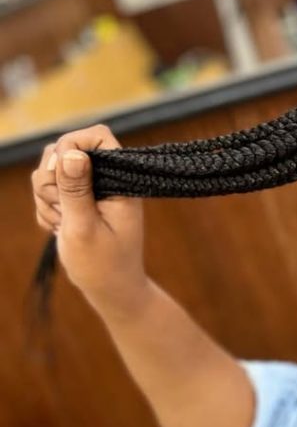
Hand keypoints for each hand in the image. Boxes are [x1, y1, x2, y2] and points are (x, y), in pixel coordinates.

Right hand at [30, 124, 148, 314]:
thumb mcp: (84, 227)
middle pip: (64, 151)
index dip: (73, 145)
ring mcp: (91, 189)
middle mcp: (107, 180)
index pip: (98, 136)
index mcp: (121, 181)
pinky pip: (46, 192)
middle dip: (52, 182)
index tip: (61, 173)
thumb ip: (76, 190)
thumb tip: (73, 153)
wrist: (109, 289)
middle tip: (64, 212)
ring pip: (49, 172)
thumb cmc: (103, 264)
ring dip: (47, 199)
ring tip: (64, 225)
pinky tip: (61, 229)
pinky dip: (47, 210)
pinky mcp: (76, 200)